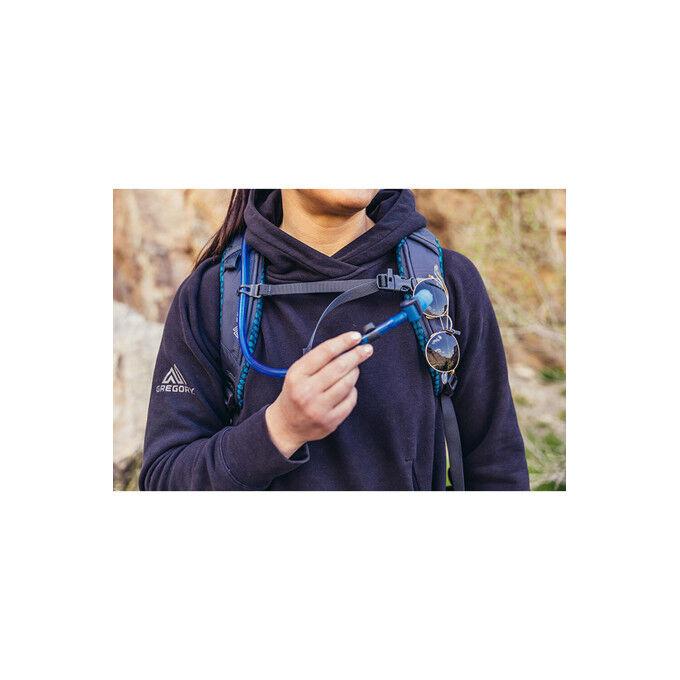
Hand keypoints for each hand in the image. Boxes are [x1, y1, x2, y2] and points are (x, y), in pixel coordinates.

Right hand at [265, 331, 372, 456]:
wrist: (286, 425)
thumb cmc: (295, 393)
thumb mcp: (298, 373)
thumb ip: (319, 361)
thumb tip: (347, 347)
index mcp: (297, 375)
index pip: (324, 352)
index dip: (343, 342)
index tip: (356, 337)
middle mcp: (307, 391)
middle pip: (339, 367)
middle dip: (356, 355)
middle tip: (367, 349)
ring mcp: (319, 408)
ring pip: (347, 383)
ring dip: (354, 372)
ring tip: (354, 369)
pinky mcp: (330, 421)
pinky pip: (350, 400)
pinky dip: (352, 391)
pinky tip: (348, 389)